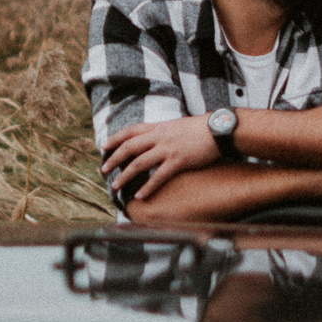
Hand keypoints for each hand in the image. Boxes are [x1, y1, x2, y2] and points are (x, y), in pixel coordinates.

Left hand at [101, 114, 221, 202]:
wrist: (218, 129)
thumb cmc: (200, 129)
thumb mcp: (176, 125)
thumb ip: (163, 132)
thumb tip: (153, 140)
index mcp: (158, 127)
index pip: (130, 131)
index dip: (115, 139)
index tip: (104, 147)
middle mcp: (159, 137)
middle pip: (129, 147)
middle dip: (113, 159)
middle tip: (102, 170)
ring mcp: (167, 149)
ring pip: (138, 164)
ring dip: (124, 176)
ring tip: (115, 187)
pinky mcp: (178, 161)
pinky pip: (158, 176)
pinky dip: (147, 187)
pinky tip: (140, 196)